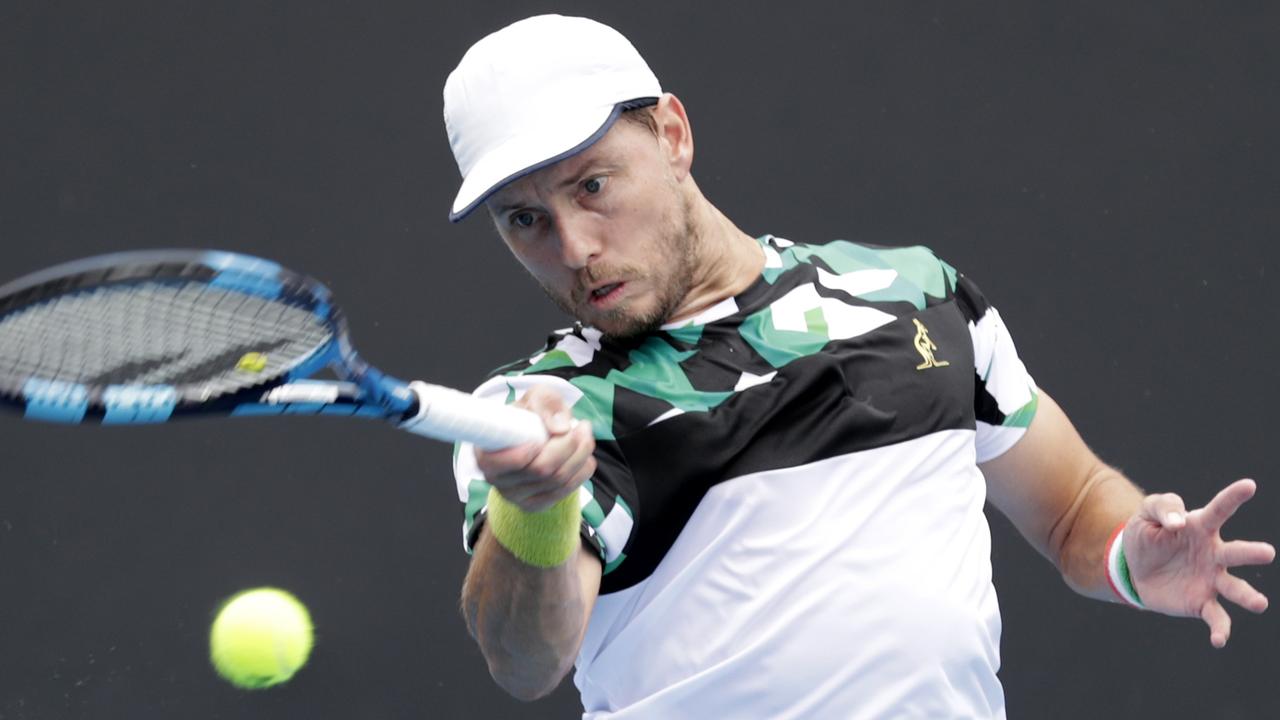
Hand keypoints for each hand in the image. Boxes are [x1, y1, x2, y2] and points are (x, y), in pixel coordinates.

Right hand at [473, 384, 595, 512]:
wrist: (534, 435)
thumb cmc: (530, 415)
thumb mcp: (536, 397)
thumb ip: (545, 403)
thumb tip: (560, 428)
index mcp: (485, 453)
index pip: (499, 463)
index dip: (524, 452)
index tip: (549, 432)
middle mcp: (496, 479)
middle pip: (540, 470)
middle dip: (569, 445)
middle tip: (583, 426)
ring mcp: (515, 496)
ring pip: (557, 481)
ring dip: (581, 456)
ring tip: (586, 435)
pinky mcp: (535, 504)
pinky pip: (565, 492)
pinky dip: (581, 472)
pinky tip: (585, 456)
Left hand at [1125, 478, 1275, 646]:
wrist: (1133, 567)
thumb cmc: (1148, 534)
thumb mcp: (1147, 513)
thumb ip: (1162, 507)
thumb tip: (1179, 522)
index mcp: (1202, 527)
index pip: (1219, 509)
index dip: (1233, 497)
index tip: (1249, 485)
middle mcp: (1214, 554)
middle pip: (1236, 553)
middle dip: (1252, 553)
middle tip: (1268, 552)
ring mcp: (1211, 580)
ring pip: (1234, 588)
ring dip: (1248, 596)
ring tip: (1260, 603)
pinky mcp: (1200, 602)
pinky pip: (1215, 617)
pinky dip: (1220, 629)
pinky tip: (1219, 641)